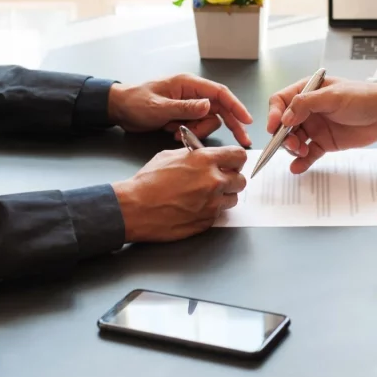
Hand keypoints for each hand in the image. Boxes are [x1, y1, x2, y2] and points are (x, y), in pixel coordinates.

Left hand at [108, 74, 253, 146]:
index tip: (247, 120)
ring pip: (208, 121)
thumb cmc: (135, 102)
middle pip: (220, 109)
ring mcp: (189, 105)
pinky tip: (174, 133)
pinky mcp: (184, 116)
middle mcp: (192, 93)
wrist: (119, 109)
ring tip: (178, 133)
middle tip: (243, 141)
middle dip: (231, 124)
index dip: (236, 106)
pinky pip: (196, 127)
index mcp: (189, 84)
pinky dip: (189, 133)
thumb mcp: (159, 107)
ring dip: (198, 131)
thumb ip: (185, 107)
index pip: (220, 93)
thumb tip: (208, 106)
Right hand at [112, 147, 246, 242]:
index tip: (232, 163)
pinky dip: (211, 211)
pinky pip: (218, 214)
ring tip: (204, 195)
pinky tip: (194, 207)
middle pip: (241, 180)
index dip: (236, 160)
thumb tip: (204, 156)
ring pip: (232, 199)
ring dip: (223, 197)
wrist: (135, 208)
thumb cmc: (147, 183)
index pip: (239, 156)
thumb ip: (193, 155)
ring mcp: (212, 204)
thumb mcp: (169, 156)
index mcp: (205, 161)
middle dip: (232, 180)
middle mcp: (213, 182)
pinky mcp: (207, 221)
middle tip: (219, 181)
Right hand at [266, 76, 376, 173]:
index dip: (274, 114)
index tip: (274, 127)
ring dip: (293, 149)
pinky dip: (301, 162)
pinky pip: (308, 154)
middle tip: (293, 144)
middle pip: (284, 125)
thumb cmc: (362, 97)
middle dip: (283, 136)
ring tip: (302, 152)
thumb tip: (284, 118)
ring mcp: (315, 127)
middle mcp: (308, 110)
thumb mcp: (333, 96)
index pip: (280, 101)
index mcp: (307, 92)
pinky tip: (297, 168)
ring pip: (294, 141)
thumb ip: (306, 104)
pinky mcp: (325, 142)